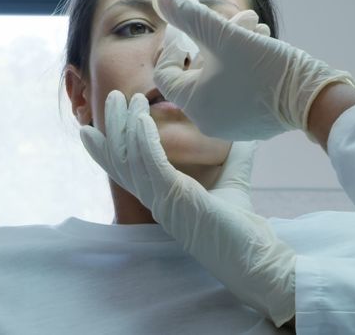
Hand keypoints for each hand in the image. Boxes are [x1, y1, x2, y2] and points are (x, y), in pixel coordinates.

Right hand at [79, 91, 296, 326]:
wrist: (256, 259)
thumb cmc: (242, 229)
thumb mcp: (234, 182)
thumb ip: (234, 158)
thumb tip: (243, 134)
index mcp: (165, 198)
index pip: (130, 169)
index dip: (112, 147)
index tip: (98, 125)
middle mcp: (158, 200)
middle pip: (123, 160)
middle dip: (115, 127)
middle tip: (113, 97)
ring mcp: (164, 201)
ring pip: (131, 159)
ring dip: (126, 126)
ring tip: (126, 98)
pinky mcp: (176, 199)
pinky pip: (152, 165)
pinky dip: (144, 140)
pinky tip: (141, 119)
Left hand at [153, 0, 354, 141]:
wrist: (313, 97)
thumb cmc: (266, 68)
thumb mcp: (226, 36)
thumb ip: (191, 17)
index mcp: (195, 105)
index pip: (166, 73)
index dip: (176, 44)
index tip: (194, 26)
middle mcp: (209, 121)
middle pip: (200, 71)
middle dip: (216, 38)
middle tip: (239, 17)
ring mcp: (233, 125)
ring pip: (221, 78)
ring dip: (234, 47)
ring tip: (258, 27)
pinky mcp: (254, 123)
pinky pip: (238, 90)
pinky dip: (245, 67)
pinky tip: (264, 44)